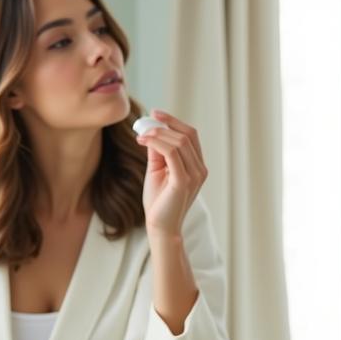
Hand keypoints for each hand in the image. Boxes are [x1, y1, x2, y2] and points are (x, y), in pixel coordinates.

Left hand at [136, 109, 207, 237]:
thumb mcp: (157, 169)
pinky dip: (157, 142)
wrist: (160, 226)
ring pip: (179, 142)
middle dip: (165, 124)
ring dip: (158, 133)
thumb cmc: (159, 201)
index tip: (155, 112)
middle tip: (144, 123)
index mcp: (197, 166)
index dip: (174, 121)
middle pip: (187, 135)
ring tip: (141, 136)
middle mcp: (200, 169)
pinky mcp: (183, 181)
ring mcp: (194, 175)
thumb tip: (152, 129)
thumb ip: (158, 151)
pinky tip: (143, 142)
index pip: (190, 135)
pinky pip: (172, 153)